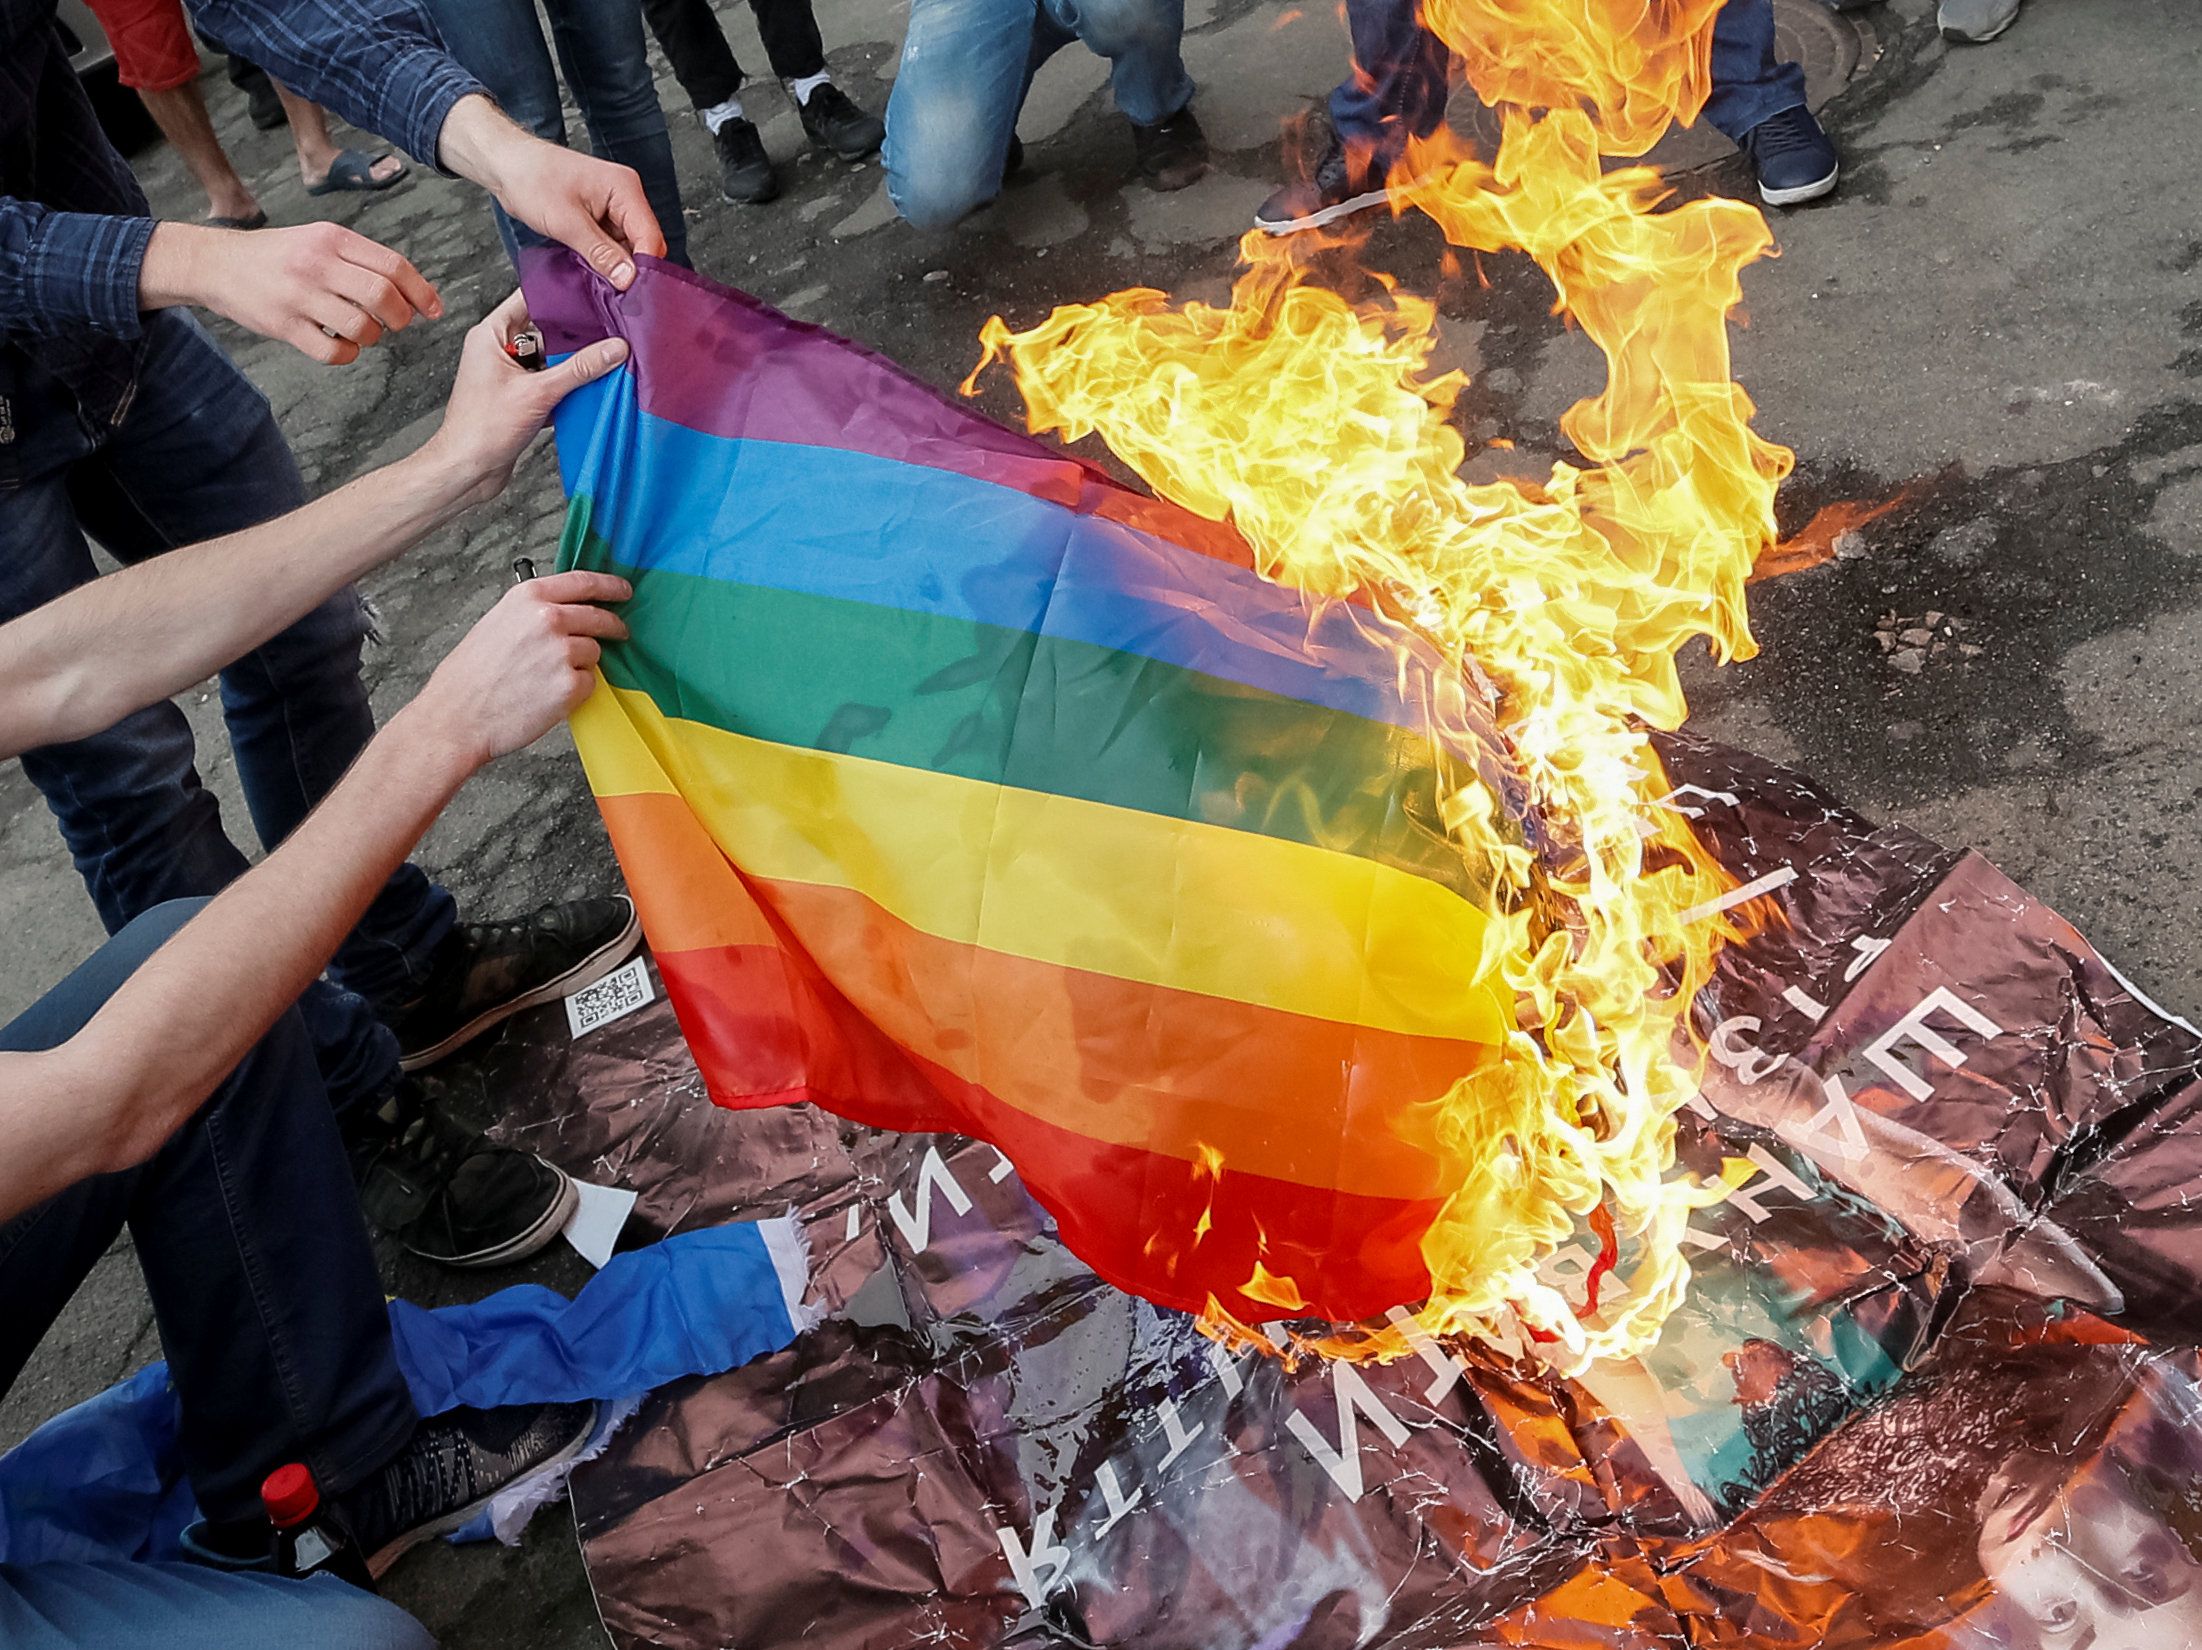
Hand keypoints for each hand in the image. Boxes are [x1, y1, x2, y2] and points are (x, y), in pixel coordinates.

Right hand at [139, 221, 439, 364]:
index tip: (435, 310)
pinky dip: (347, 354)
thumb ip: (362, 260)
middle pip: (383, 296)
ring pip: (362, 327)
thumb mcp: (319, 241)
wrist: (216, 263)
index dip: (422, 292)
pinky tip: (341, 344)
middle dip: (401, 318)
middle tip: (396, 324)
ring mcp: (298, 295)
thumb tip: (414, 292)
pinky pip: (333, 351)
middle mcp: (316, 263)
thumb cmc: (280, 256)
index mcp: (332, 238)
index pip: (393, 265)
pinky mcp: (282, 324)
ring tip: (362, 331)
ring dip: (373, 337)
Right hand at [411, 572, 632, 768]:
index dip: (610, 586)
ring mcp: (562, 651)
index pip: (584, 582)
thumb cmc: (471, 675)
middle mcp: (549, 619)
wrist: (457, 715)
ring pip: (594, 652)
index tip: (624, 590)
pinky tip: (550, 696)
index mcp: (529, 597)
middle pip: (599, 617)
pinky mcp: (571, 684)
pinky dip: (578, 690)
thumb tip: (569, 610)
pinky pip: (590, 683)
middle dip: (613, 626)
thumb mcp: (498, 622)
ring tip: (549, 677)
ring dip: (582, 663)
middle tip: (619, 633)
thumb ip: (535, 612)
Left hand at [420, 292, 629, 505]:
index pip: (527, 300)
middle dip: (574, 338)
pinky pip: (550, 385)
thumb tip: (613, 349)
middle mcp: (497, 351)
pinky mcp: (520, 399)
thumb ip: (579, 369)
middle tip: (607, 334)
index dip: (558, 296)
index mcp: (490, 335)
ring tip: (604, 364)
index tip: (589, 294)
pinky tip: (590, 392)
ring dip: (573, 368)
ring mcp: (509, 376)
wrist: (468, 470)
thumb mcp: (538, 392)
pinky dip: (568, 390)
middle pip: (545, 333)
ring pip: (550, 361)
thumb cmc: (482, 428)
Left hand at [437, 95, 665, 289]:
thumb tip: (628, 279)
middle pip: (643, 244)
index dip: (643, 268)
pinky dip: (603, 259)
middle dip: (629, 269)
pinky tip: (589, 267)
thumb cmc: (531, 179)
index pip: (650, 237)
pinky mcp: (601, 216)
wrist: (507, 164)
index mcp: (625, 189)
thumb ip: (601, 252)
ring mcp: (614, 206)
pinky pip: (612, 244)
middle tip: (611, 293)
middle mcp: (625, 196)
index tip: (630, 294)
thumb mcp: (566, 222)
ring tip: (594, 278)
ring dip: (613, 265)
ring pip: (627, 248)